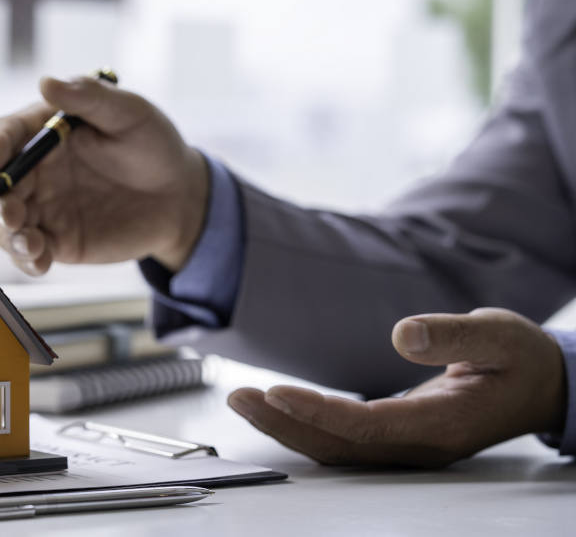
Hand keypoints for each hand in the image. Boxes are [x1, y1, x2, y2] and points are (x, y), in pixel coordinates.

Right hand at [0, 75, 208, 274]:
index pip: (9, 134)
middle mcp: (38, 169)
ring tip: (29, 242)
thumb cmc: (154, 145)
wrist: (180, 197)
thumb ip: (90, 97)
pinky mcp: (57, 240)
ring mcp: (44, 207)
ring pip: (5, 222)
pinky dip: (27, 259)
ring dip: (7, 234)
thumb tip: (46, 82)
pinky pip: (30, 251)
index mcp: (47, 131)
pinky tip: (39, 262)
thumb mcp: (130, 113)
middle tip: (12, 213)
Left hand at [228, 308, 566, 466]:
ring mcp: (405, 445)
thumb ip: (454, 336)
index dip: (318, 412)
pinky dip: (305, 424)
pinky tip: (277, 406)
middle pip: (339, 445)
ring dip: (286, 426)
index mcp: (442, 425)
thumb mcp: (499, 335)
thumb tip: (403, 333)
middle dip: (284, 423)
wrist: (541, 387)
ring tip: (243, 401)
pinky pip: (342, 439)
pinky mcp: (396, 435)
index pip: (367, 426)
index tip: (277, 391)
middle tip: (238, 398)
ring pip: (335, 447)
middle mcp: (417, 444)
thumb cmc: (520, 360)